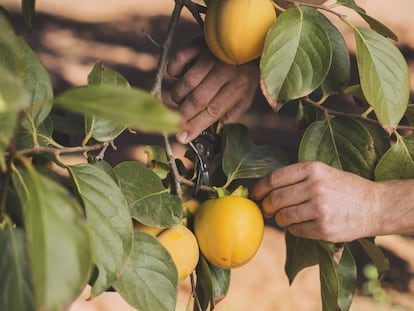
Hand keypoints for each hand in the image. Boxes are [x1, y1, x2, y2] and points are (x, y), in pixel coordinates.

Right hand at [166, 37, 259, 143]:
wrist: (247, 35)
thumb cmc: (245, 70)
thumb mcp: (247, 93)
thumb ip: (234, 112)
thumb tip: (217, 131)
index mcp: (239, 86)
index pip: (213, 111)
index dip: (195, 126)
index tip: (182, 138)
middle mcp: (226, 71)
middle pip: (198, 99)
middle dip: (183, 115)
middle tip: (174, 122)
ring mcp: (211, 56)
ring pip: (186, 83)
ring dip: (177, 96)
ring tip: (179, 100)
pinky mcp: (199, 43)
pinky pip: (178, 60)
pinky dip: (173, 72)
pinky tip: (178, 76)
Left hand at [251, 161, 382, 242]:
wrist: (375, 206)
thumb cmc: (343, 187)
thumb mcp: (323, 171)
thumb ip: (297, 177)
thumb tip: (265, 188)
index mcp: (313, 169)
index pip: (274, 178)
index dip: (259, 188)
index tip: (255, 194)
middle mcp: (315, 187)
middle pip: (275, 199)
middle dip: (265, 206)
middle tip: (266, 209)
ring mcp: (320, 209)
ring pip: (283, 216)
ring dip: (279, 219)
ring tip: (282, 217)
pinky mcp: (324, 229)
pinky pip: (295, 230)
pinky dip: (292, 229)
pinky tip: (298, 224)